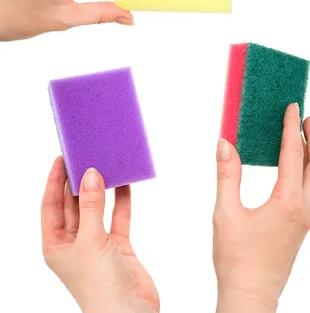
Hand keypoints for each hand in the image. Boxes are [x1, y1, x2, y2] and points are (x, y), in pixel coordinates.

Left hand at [41, 158, 158, 312]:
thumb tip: (90, 175)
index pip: (51, 205)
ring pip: (97, 208)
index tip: (62, 158)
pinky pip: (118, 216)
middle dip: (79, 181)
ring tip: (105, 163)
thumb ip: (92, 206)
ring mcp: (97, 243)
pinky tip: (125, 182)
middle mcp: (74, 242)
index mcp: (56, 245)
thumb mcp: (90, 241)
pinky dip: (121, 200)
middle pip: (74, 204)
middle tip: (86, 155)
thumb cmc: (99, 286)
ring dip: (101, 188)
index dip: (54, 181)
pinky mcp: (118, 245)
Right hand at [213, 104, 309, 312]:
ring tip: (304, 136)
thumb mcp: (225, 213)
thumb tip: (224, 144)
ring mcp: (304, 219)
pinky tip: (293, 167)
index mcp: (288, 203)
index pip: (294, 155)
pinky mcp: (300, 226)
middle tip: (307, 117)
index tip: (293, 107)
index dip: (292, 128)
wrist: (250, 296)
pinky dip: (307, 170)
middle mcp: (303, 209)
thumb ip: (227, 175)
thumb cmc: (237, 259)